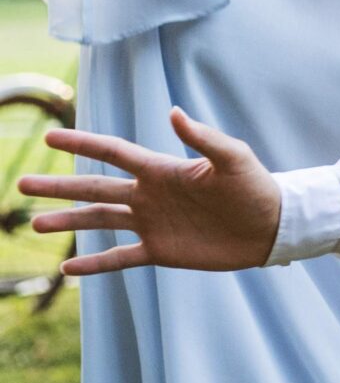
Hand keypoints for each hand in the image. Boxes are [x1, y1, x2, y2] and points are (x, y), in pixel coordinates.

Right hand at [19, 108, 281, 273]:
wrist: (272, 226)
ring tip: (34, 224)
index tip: (50, 136)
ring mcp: (152, 223)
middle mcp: (149, 195)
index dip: (82, 143)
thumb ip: (203, 137)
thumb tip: (173, 112)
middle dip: (58, 186)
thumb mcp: (233, 158)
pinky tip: (68, 271)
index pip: (113, 152)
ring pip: (100, 220)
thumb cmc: (256, 187)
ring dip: (68, 222)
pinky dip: (95, 263)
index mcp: (162, 170)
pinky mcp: (160, 251)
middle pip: (94, 187)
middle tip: (21, 183)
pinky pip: (120, 257)